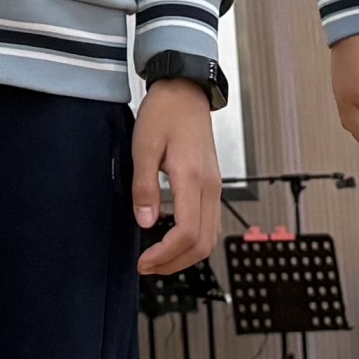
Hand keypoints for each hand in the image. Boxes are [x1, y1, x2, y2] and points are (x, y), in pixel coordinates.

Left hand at [132, 77, 224, 275]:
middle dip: (175, 263)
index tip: (143, 261)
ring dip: (185, 255)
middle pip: (203, 243)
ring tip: (157, 258)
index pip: (187, 232)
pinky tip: (172, 239)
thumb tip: (146, 222)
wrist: (185, 91)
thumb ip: (145, 186)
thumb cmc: (164, 113)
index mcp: (193, 178)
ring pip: (210, 237)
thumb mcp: (144, 146)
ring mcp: (215, 187)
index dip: (165, 255)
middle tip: (147, 266)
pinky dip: (193, 241)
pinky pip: (210, 224)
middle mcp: (210, 187)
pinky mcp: (213, 184)